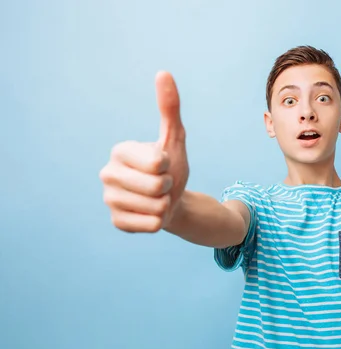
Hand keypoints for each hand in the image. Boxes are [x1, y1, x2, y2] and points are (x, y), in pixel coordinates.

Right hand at [99, 71, 189, 231]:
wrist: (171, 202)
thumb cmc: (170, 169)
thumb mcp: (174, 138)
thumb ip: (169, 108)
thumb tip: (163, 73)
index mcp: (120, 151)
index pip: (156, 162)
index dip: (168, 166)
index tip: (162, 165)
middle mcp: (107, 174)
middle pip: (156, 187)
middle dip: (168, 187)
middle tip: (161, 185)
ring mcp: (109, 200)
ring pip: (155, 207)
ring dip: (165, 205)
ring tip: (157, 199)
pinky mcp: (116, 222)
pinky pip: (150, 225)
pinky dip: (159, 222)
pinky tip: (151, 214)